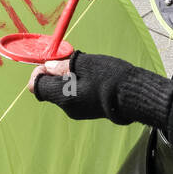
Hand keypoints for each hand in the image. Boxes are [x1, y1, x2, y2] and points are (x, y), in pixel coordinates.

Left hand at [28, 50, 143, 123]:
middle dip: (56, 74)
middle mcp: (68, 108)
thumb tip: (48, 67)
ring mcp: (79, 112)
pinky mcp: (89, 111)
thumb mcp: (85, 64)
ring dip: (68, 78)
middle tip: (72, 62)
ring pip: (63, 91)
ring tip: (87, 69)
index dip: (40, 72)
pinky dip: (78, 85)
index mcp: (63, 97)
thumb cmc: (111, 77)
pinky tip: (94, 78)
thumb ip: (63, 66)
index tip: (52, 61)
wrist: (136, 96)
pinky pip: (75, 96)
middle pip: (50, 89)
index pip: (36, 86)